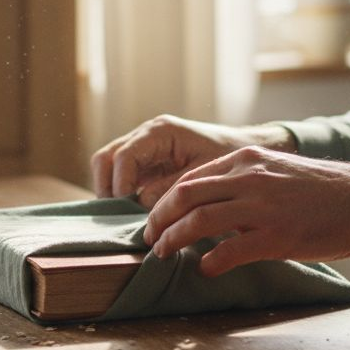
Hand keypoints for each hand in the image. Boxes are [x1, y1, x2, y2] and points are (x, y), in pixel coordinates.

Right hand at [90, 115, 296, 206]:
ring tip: (126, 217)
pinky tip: (135, 213)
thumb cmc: (229, 158)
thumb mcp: (204, 175)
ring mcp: (142, 148)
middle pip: (105, 158)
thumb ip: (172, 189)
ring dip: (110, 192)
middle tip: (120, 217)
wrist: (244, 150)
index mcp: (160, 132)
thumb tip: (141, 204)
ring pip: (107, 166)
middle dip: (107, 188)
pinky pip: (119, 176)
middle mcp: (145, 136)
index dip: (121, 186)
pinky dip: (120, 194)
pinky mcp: (144, 162)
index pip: (124, 157)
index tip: (129, 211)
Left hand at [141, 146, 349, 277]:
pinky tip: (205, 269)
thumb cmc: (325, 192)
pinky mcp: (278, 236)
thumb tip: (212, 206)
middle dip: (159, 219)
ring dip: (174, 239)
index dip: (165, 200)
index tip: (155, 218)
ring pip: (199, 221)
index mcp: (248, 160)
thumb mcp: (278, 173)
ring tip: (164, 254)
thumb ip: (245, 183)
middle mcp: (251, 178)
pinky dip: (211, 261)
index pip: (190, 178)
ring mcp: (263, 207)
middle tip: (149, 239)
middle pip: (185, 196)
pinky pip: (230, 250)